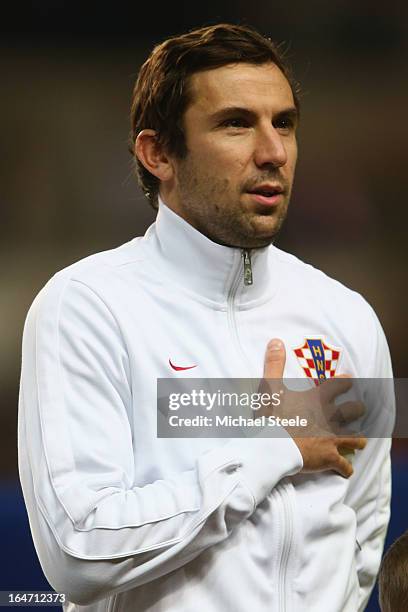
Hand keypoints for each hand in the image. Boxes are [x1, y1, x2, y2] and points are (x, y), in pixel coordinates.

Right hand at [260, 338, 366, 477]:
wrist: (271, 447)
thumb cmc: (271, 417)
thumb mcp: (270, 387)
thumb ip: (274, 364)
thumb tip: (275, 341)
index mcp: (317, 398)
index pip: (339, 385)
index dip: (345, 382)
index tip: (349, 380)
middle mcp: (329, 417)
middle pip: (353, 411)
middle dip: (356, 410)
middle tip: (357, 409)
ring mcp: (332, 438)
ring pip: (355, 439)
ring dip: (357, 440)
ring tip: (359, 441)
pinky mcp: (329, 458)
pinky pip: (344, 466)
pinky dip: (346, 468)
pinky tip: (346, 470)